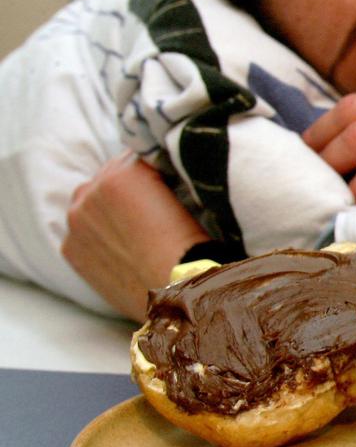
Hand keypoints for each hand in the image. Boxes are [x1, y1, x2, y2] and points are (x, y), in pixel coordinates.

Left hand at [61, 153, 208, 321]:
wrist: (181, 290)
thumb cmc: (193, 245)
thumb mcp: (187, 194)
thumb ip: (163, 175)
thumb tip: (160, 170)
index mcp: (122, 173)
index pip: (134, 156)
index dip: (152, 168)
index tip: (165, 182)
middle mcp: (90, 191)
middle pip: (107, 176)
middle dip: (126, 187)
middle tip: (151, 209)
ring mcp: (76, 221)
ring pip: (90, 202)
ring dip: (107, 209)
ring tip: (135, 229)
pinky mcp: (71, 249)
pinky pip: (81, 229)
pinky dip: (97, 233)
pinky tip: (122, 247)